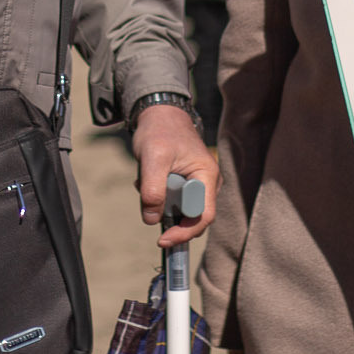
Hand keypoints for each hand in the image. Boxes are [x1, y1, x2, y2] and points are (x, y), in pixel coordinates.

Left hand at [132, 104, 218, 246]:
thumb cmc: (160, 131)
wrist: (159, 114)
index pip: (203, 217)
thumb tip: (152, 220)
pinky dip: (159, 197)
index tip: (162, 239)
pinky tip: (148, 179)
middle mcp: (208, 183)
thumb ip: (153, 189)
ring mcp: (199, 184)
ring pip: (181, 210)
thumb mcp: (153, 158)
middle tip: (147, 205)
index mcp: (207, 176)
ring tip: (145, 183)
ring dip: (161, 204)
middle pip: (192, 217)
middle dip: (168, 216)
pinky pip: (174, 201)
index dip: (184, 232)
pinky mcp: (187, 183)